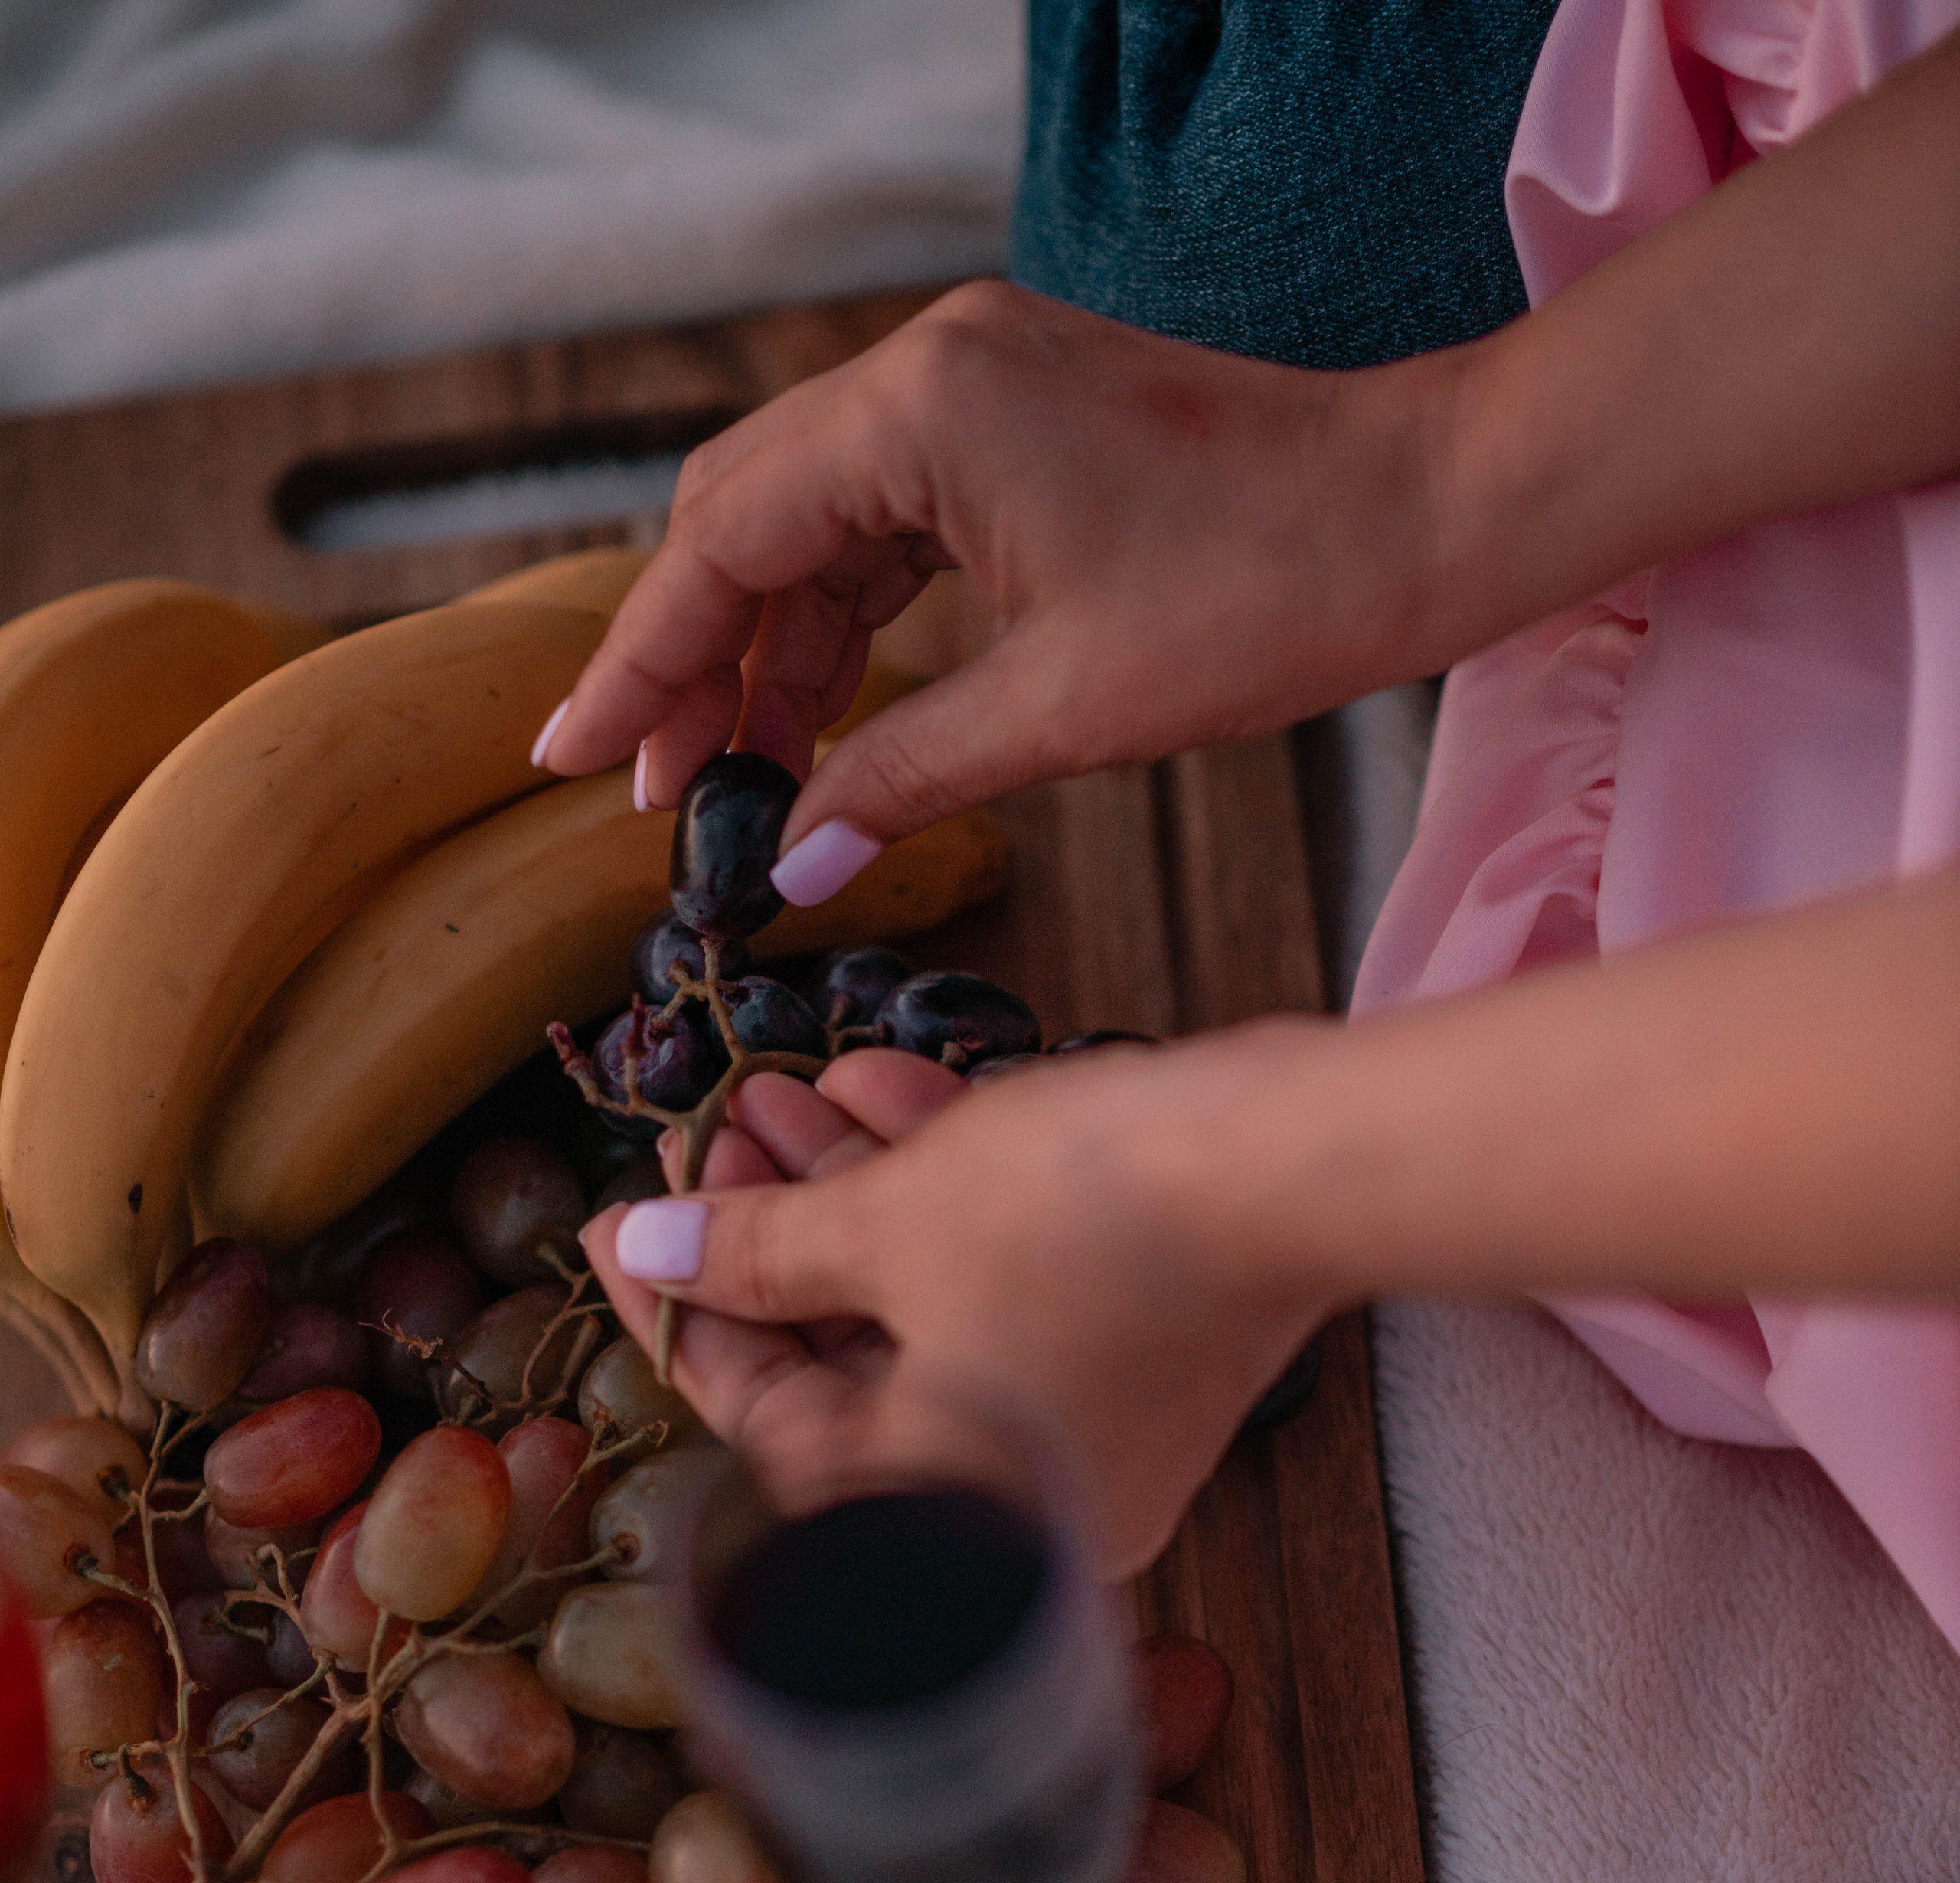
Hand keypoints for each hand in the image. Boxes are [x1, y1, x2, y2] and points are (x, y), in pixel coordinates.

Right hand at [538, 282, 1446, 875]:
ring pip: (810, 524)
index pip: (721, 540)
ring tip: (738, 783)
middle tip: (651, 791)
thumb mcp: (1064, 712)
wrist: (1424, 514)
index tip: (570, 758)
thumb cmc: (1268, 599)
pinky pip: (884, 522)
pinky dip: (845, 620)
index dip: (639, 663)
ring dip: (769, 652)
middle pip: (742, 516)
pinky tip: (824, 721)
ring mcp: (971, 383)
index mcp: (922, 409)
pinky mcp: (1013, 418)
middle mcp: (927, 367)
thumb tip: (791, 870)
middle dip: (690, 660)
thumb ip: (904, 780)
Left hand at [580, 1034, 1334, 1579]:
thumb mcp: (885, 1222)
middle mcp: (1017, 1502)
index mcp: (935, 1515)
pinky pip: (1009, 1285)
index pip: (762, 1418)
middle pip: (847, 1361)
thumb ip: (755, 1250)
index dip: (682, 1307)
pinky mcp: (1143, 1352)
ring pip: (928, 1309)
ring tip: (781, 1087)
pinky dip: (945, 1198)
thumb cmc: (1082, 1218)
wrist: (1287, 1163)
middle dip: (770, 1233)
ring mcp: (1088, 1428)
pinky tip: (881, 1085)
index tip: (627, 1222)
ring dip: (848, 1195)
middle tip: (709, 1135)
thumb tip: (654, 1250)